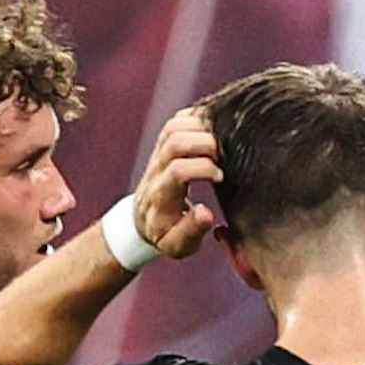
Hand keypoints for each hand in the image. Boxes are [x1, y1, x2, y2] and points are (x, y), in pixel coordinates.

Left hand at [133, 107, 221, 260]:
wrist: (143, 222)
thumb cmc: (166, 235)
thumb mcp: (178, 246)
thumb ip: (191, 231)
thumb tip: (206, 213)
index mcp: (161, 196)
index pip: (178, 171)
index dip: (202, 169)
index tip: (219, 177)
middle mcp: (156, 171)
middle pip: (174, 143)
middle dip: (204, 144)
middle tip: (222, 156)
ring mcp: (157, 155)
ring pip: (172, 127)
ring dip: (199, 128)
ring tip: (219, 141)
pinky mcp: (162, 145)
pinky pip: (175, 122)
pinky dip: (194, 118)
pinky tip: (211, 130)